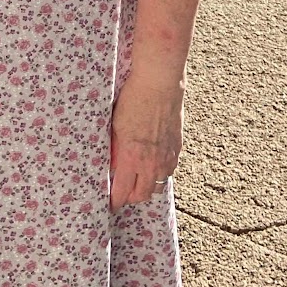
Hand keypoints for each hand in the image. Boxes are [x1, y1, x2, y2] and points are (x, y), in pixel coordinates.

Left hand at [109, 67, 183, 211]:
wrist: (159, 83)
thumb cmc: (133, 100)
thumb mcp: (114, 125)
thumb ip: (114, 149)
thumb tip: (111, 166)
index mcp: (131, 157)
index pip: (122, 193)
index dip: (114, 201)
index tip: (109, 203)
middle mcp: (151, 162)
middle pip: (142, 195)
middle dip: (130, 197)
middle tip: (122, 192)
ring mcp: (167, 156)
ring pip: (158, 185)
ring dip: (147, 186)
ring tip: (137, 179)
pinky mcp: (177, 148)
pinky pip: (169, 170)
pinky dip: (160, 172)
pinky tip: (152, 164)